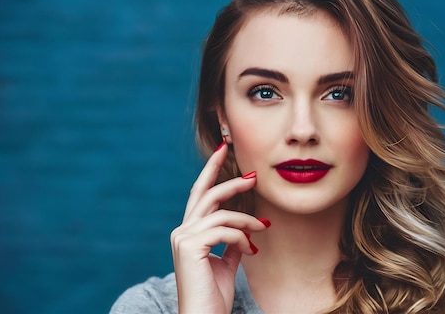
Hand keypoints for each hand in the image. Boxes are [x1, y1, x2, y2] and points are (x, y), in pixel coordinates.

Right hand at [170, 142, 268, 313]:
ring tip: (262, 228)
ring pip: (221, 213)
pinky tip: (251, 251)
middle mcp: (182, 231)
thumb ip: (232, 244)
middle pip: (208, 194)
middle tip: (255, 175)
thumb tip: (246, 232)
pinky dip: (242, 238)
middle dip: (231, 180)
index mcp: (188, 232)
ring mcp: (183, 237)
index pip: (200, 195)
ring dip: (247, 220)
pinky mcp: (190, 246)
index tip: (224, 149)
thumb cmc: (214, 296)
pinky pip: (225, 230)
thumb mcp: (226, 263)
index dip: (211, 170)